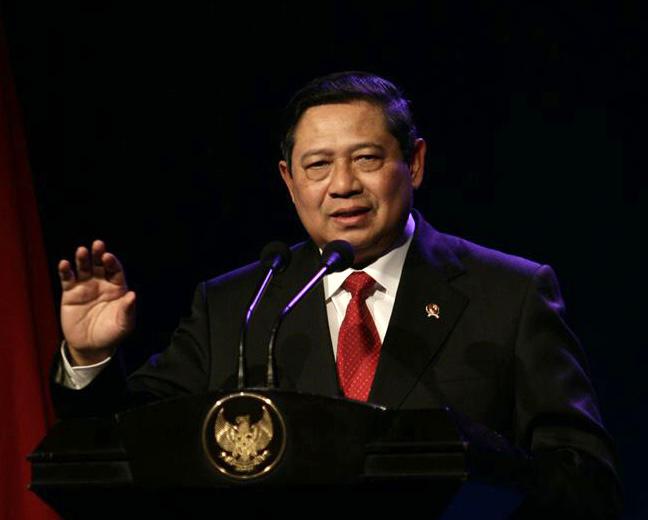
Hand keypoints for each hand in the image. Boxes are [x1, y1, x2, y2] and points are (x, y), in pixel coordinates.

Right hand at [58, 240, 135, 365]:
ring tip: (82, 251)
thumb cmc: (111, 334)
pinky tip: (65, 264)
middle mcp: (101, 283)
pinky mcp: (70, 293)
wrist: (91, 346)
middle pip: (99, 265)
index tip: (108, 257)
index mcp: (117, 288)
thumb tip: (133, 295)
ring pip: (83, 268)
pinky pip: (67, 279)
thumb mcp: (124, 324)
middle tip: (98, 244)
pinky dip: (65, 271)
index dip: (112, 263)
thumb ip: (128, 310)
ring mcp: (85, 287)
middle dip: (98, 254)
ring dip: (82, 258)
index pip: (115, 271)